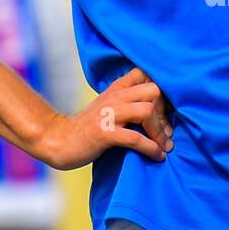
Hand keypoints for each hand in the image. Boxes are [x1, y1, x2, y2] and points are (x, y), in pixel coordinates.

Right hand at [33, 66, 172, 169]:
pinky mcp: (103, 134)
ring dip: (161, 131)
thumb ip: (130, 100)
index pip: (147, 73)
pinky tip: (157, 155)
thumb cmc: (89, 127)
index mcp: (118, 88)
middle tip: (168, 130)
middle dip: (166, 111)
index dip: (165, 89)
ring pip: (147, 111)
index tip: (170, 109)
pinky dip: (151, 148)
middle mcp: (115, 97)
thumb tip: (163, 108)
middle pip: (154, 91)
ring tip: (165, 145)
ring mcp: (108, 114)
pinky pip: (135, 138)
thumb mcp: (110, 105)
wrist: (58, 140)